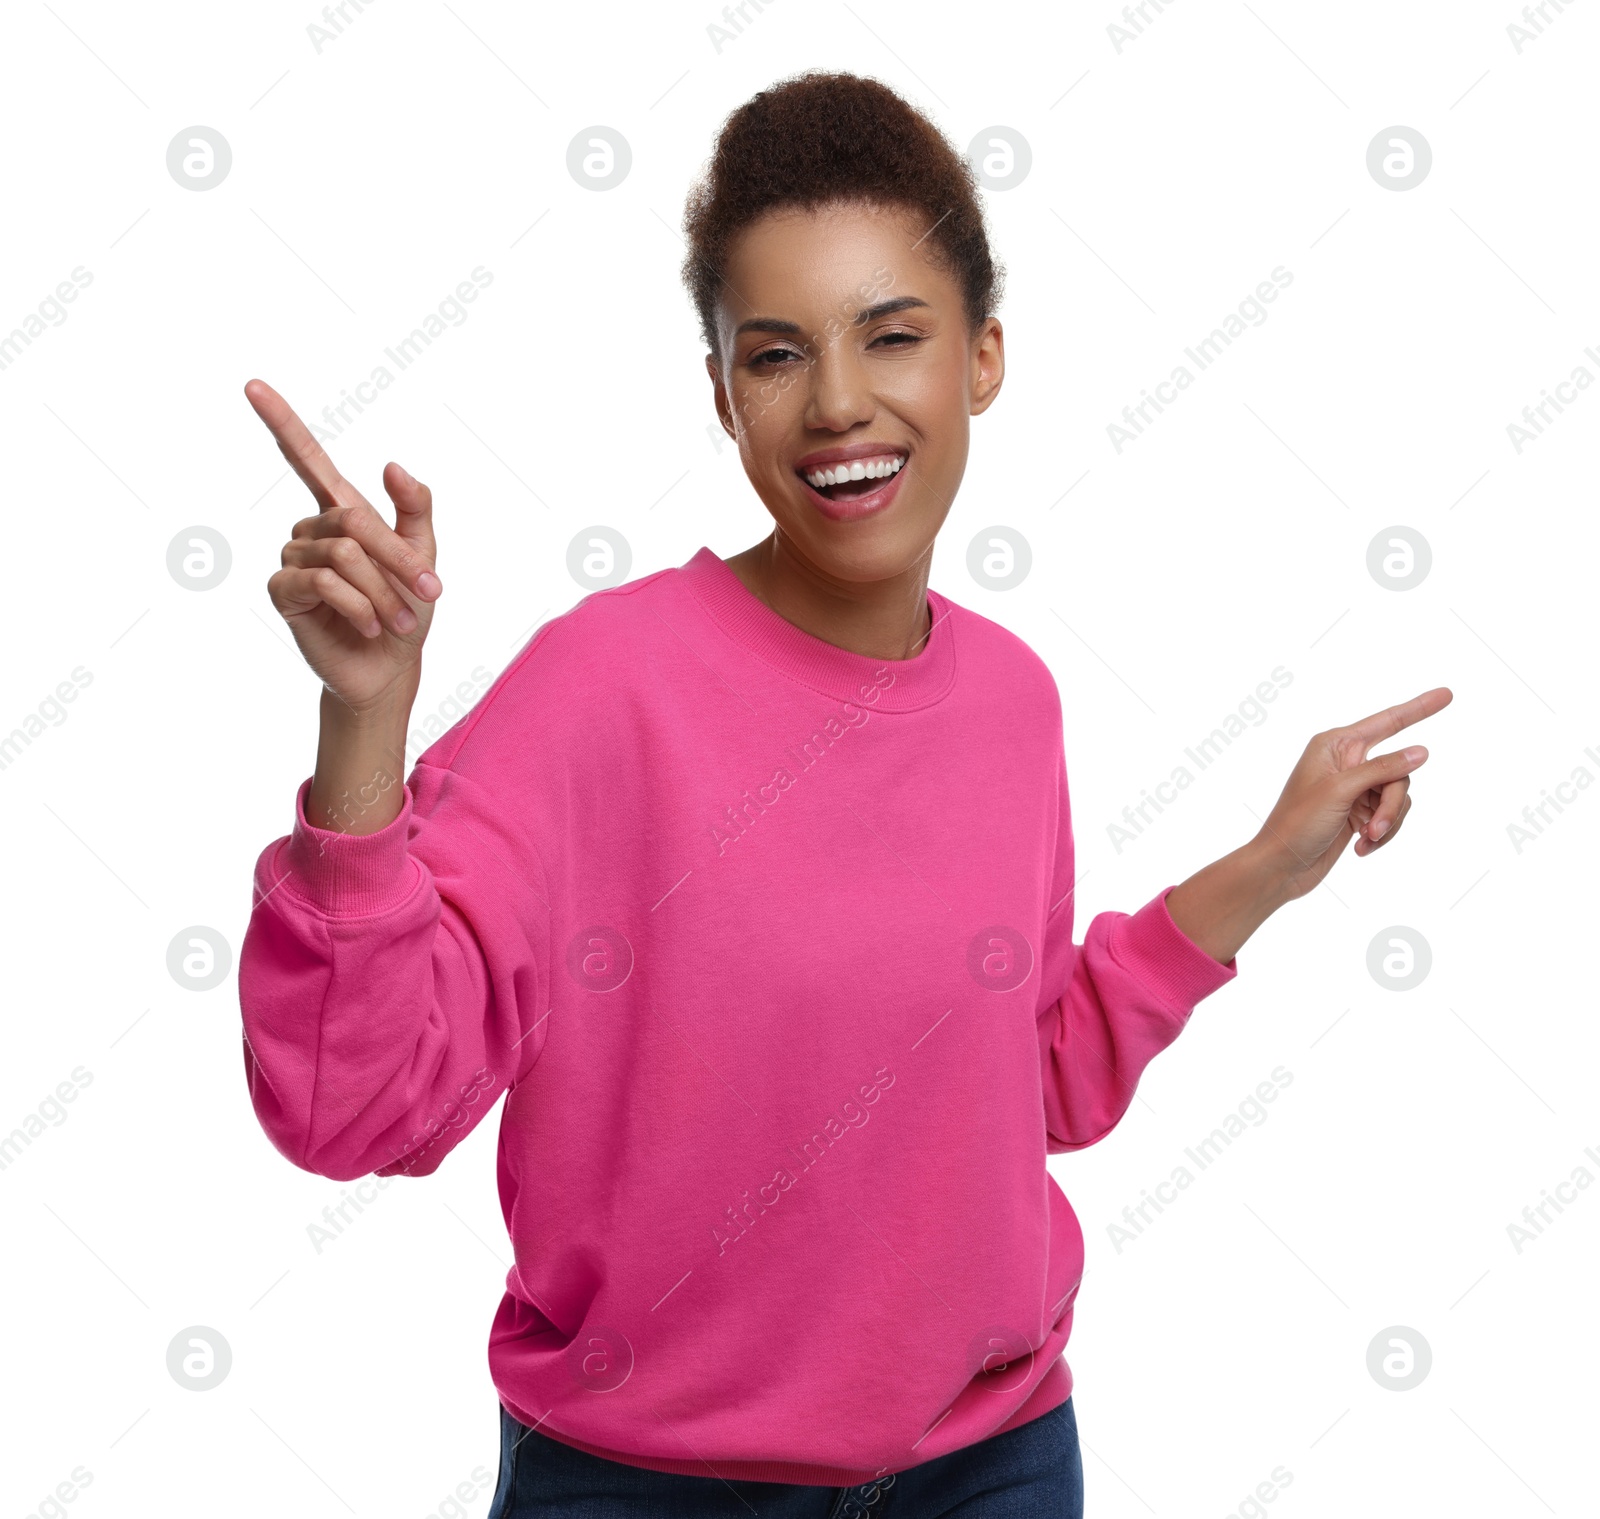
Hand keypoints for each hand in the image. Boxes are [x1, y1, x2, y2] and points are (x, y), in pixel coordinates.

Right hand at [245, 378, 441, 714]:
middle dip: (397, 559)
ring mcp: (293, 559)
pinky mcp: (283, 592)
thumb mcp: (423, 556)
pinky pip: (324, 584)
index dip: (281, 422)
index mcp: (342, 512)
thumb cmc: (407, 609)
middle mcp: (312, 530)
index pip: (306, 459)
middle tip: (430, 592)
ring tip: (396, 619)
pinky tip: (367, 625)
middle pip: (353, 520)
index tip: (252, 384)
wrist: (391, 666)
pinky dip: (358, 605)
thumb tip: (392, 464)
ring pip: (343, 556)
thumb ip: (415, 508)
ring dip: (382, 592)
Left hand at [1252, 686, 1452, 901]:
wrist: (1281, 867)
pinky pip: (1390, 816)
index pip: (1387, 722)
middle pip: (1399, 771)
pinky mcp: (1360, 812)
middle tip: (1375, 827)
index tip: (1448, 693)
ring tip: (1366, 839)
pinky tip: (1361, 849)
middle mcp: (1347, 762)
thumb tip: (1421, 752)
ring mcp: (1355, 788)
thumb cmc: (1297, 823)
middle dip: (1393, 803)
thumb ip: (1382, 769)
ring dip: (1388, 822)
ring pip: (1398, 797)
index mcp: (1335, 745)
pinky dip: (1381, 834)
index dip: (1419, 708)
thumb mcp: (1340, 792)